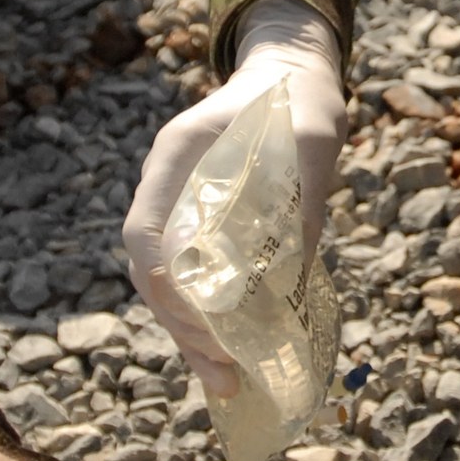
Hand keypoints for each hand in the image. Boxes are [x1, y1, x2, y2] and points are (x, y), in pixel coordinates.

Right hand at [123, 0, 343, 396]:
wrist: (291, 78)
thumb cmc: (302, 102)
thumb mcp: (312, 140)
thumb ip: (302, 192)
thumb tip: (294, 269)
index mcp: (178, 155)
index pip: (147, 235)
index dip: (169, 290)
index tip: (205, 330)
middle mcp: (166, 184)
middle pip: (151, 269)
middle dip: (181, 328)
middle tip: (223, 374)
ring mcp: (177, 204)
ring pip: (166, 282)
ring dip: (191, 333)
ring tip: (226, 382)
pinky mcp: (199, 225)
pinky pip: (190, 278)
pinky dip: (207, 319)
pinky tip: (231, 355)